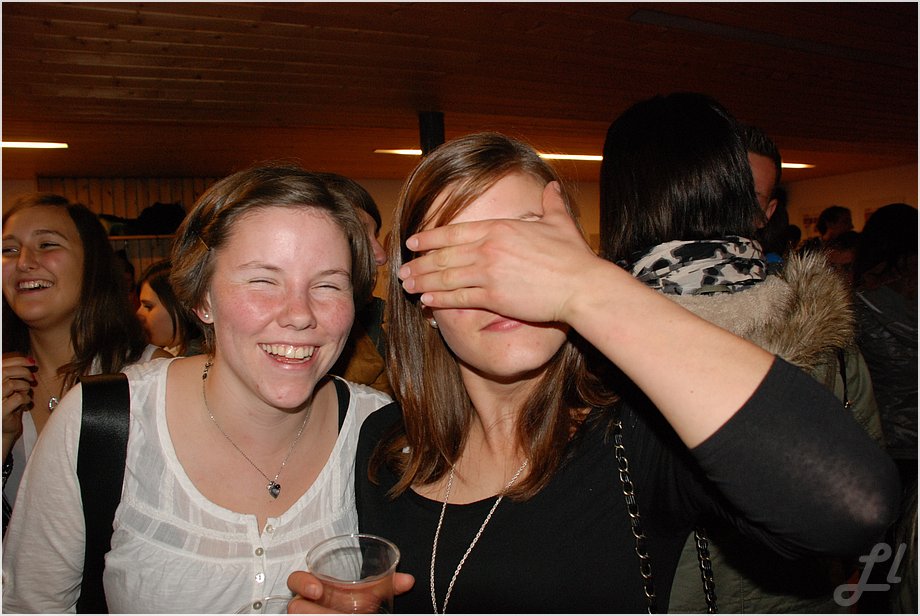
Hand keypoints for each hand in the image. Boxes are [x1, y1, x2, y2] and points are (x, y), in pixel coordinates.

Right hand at [3, 353, 35, 458]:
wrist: (5, 428)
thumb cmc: (9, 406)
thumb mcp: (11, 388)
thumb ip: (15, 375)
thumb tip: (30, 362)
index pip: (1, 364)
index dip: (18, 361)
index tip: (32, 362)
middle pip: (5, 372)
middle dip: (23, 372)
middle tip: (32, 378)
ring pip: (12, 385)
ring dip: (24, 387)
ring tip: (26, 393)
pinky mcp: (1, 411)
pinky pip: (18, 398)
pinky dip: (26, 398)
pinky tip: (26, 403)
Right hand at [286, 571, 414, 612]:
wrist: (353, 612)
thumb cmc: (355, 604)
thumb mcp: (369, 593)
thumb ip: (387, 585)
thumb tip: (408, 581)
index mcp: (318, 588)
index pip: (296, 580)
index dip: (302, 583)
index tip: (318, 590)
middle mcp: (308, 604)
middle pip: (296, 606)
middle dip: (311, 611)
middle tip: (332, 615)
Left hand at [397, 182, 604, 324]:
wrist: (581, 285)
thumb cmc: (574, 257)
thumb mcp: (561, 222)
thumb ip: (551, 203)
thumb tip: (552, 187)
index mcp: (500, 228)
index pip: (455, 231)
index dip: (431, 237)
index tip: (414, 240)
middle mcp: (488, 248)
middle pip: (444, 255)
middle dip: (420, 262)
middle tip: (402, 269)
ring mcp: (489, 273)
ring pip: (446, 276)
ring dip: (423, 281)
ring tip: (407, 285)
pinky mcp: (494, 297)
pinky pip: (459, 298)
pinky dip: (440, 299)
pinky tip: (427, 300)